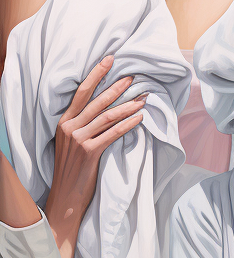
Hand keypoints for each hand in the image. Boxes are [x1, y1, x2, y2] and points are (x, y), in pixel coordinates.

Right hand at [44, 56, 146, 257]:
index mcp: (64, 122)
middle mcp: (69, 128)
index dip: (96, 75)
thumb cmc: (74, 169)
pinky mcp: (89, 152)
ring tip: (144, 98)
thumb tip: (109, 107)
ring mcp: (79, 140)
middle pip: (97, 101)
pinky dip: (129, 124)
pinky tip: (141, 118)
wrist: (65, 197)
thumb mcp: (74, 142)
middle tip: (134, 76)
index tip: (110, 60)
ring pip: (108, 115)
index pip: (81, 93)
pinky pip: (113, 133)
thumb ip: (85, 125)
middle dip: (117, 86)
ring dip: (129, 105)